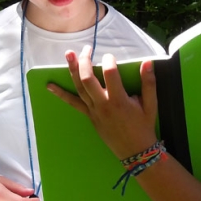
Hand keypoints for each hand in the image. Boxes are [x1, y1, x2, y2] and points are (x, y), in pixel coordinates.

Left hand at [48, 45, 157, 159]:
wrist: (135, 151)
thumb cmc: (144, 127)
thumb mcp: (151, 105)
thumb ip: (148, 83)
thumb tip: (147, 62)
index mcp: (119, 100)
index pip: (110, 74)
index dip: (109, 61)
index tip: (110, 56)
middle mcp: (103, 104)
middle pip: (87, 79)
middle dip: (84, 61)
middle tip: (86, 48)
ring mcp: (93, 110)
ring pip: (78, 87)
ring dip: (72, 70)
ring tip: (69, 54)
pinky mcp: (89, 115)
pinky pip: (73, 103)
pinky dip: (61, 94)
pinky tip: (49, 86)